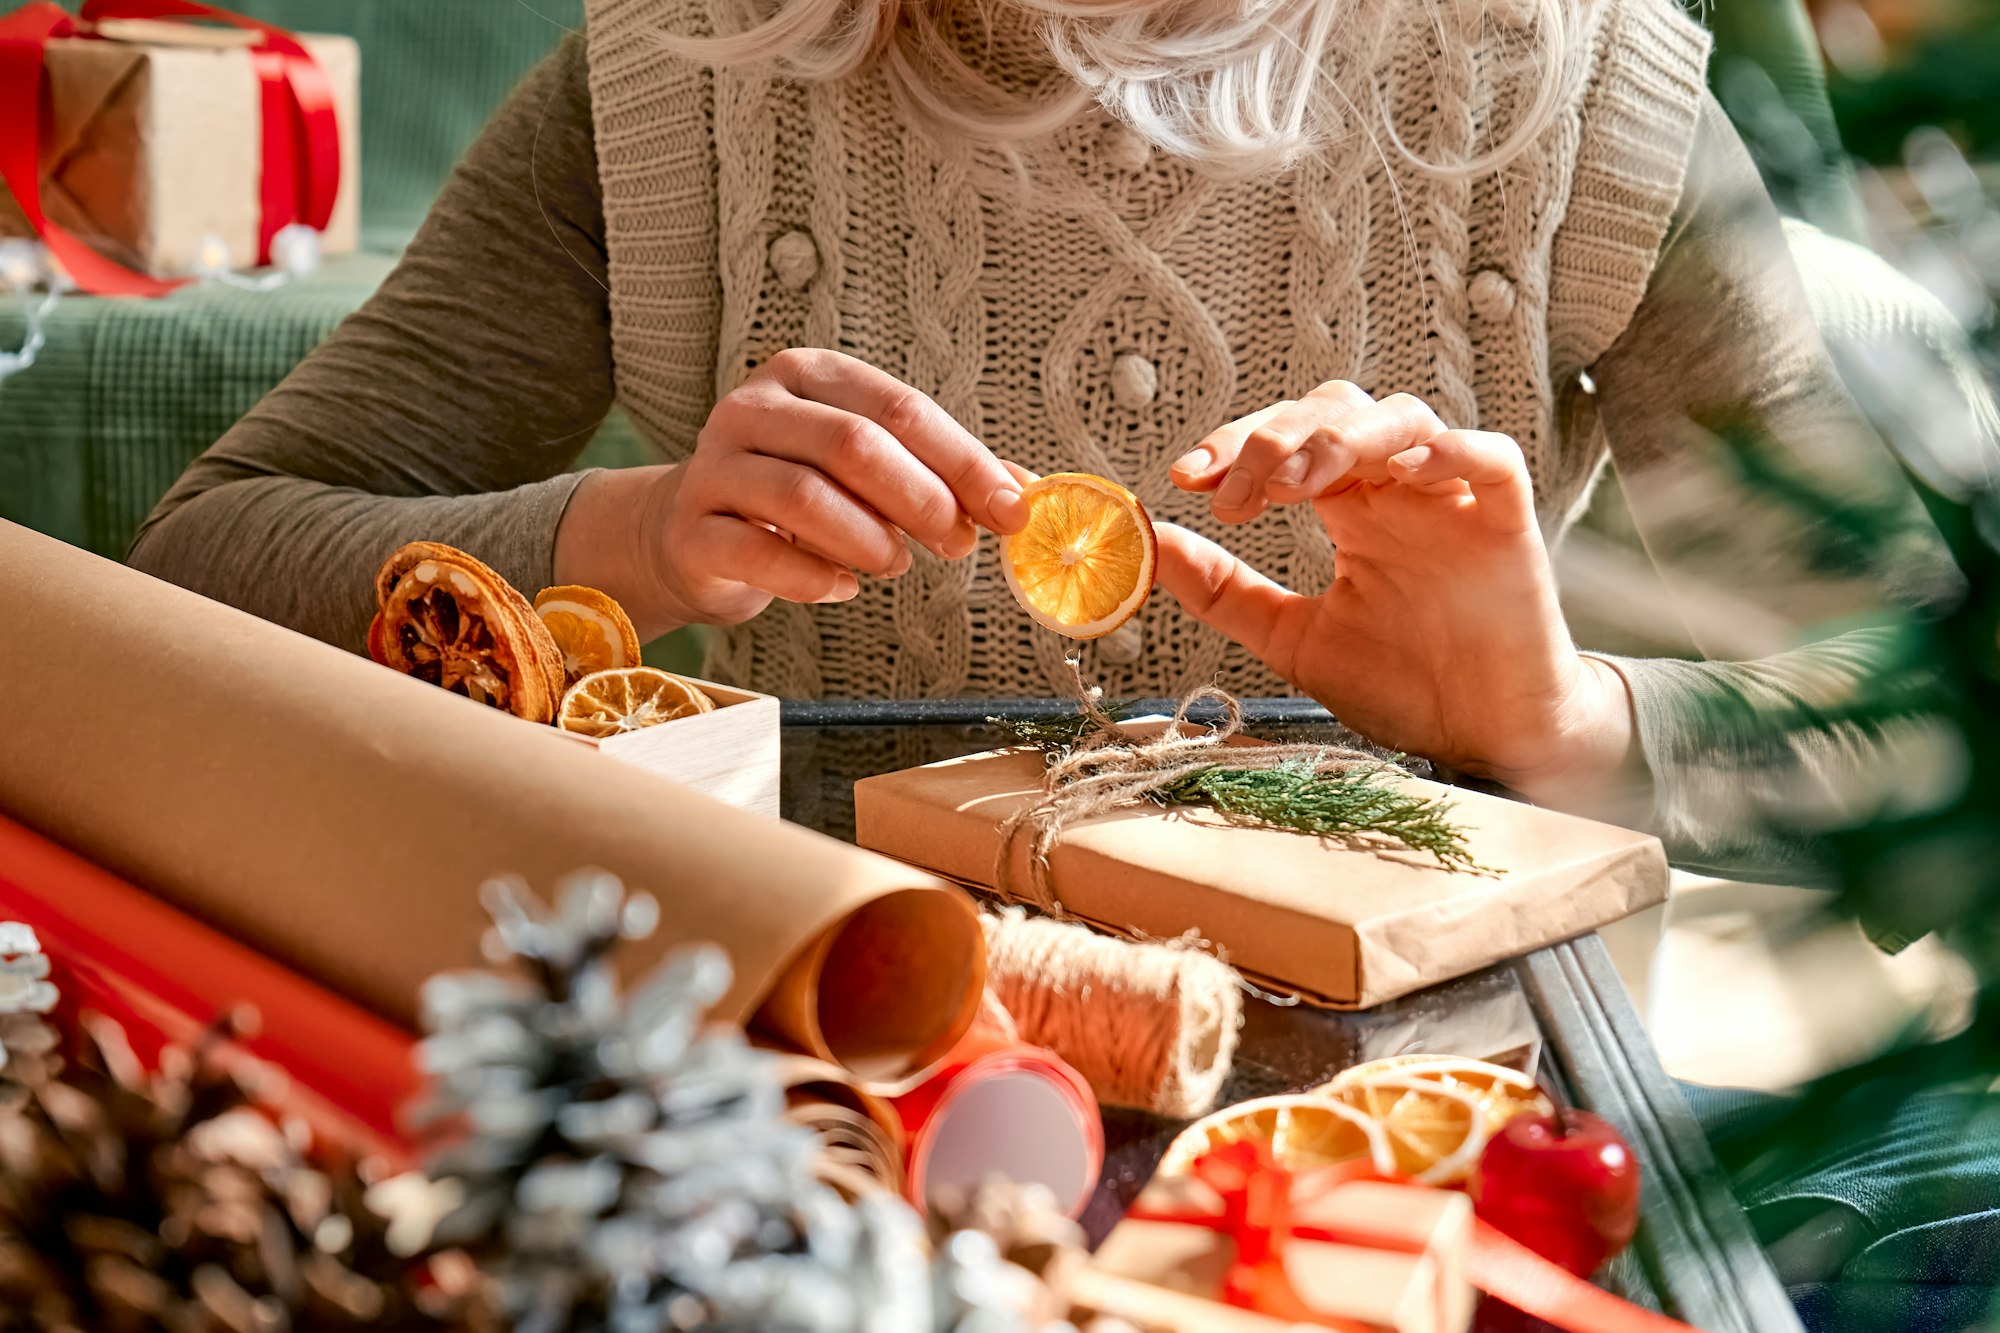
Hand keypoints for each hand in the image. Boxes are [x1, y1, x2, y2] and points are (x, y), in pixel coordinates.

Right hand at [556, 349, 1027, 634]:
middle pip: (852, 445)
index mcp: (809, 376)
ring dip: (868, 541)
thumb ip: (942, 474)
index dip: (964, 462)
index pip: (900, 409)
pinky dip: (814, 578)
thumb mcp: (869, 471)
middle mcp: (754, 408)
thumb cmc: (797, 496)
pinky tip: (843, 588)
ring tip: (895, 564)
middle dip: (920, 500)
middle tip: (957, 543)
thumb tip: (1026, 493)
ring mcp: (714, 467)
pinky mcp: (692, 530)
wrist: (692, 534)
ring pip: (803, 497)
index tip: (1012, 510)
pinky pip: (759, 554)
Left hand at [1157, 382, 1636, 803]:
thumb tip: (1152, 544)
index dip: (1235, 445)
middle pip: (1336, 412)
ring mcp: (1453, 500)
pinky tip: (1404, 472)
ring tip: (1293, 486)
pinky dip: (1448, 450)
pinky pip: (1489, 457)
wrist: (1484, 738)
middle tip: (1233, 491)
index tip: (1186, 478)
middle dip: (1275, 437)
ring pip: (1403, 418)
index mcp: (1349, 509)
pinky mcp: (1507, 521)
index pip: (1288, 441)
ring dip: (1340, 438)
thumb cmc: (1401, 683)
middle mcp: (1398, 491)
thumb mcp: (1292, 639)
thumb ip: (1225, 591)